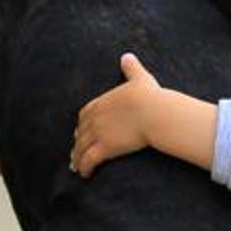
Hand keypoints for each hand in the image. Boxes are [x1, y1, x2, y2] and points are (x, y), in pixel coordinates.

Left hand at [70, 53, 159, 176]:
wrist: (155, 113)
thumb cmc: (150, 97)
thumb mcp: (140, 78)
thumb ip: (131, 68)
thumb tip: (127, 56)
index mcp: (101, 103)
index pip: (85, 115)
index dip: (83, 124)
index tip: (81, 131)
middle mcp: (96, 118)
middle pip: (81, 133)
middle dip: (78, 142)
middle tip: (76, 151)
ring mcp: (98, 134)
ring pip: (81, 148)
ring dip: (77, 158)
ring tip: (76, 167)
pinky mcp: (105, 148)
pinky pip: (89, 160)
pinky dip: (85, 167)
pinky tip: (85, 174)